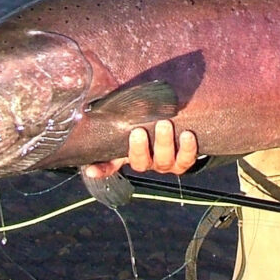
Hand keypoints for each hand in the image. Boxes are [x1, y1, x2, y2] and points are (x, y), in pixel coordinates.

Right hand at [84, 121, 198, 179]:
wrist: (183, 127)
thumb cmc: (154, 123)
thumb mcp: (137, 123)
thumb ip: (121, 120)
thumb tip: (98, 109)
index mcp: (132, 155)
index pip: (111, 165)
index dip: (102, 169)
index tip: (91, 169)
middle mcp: (148, 162)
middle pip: (141, 162)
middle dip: (139, 148)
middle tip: (139, 130)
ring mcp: (166, 164)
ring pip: (163, 161)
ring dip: (164, 143)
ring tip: (165, 124)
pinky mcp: (184, 162)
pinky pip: (187, 160)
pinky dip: (188, 149)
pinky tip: (187, 135)